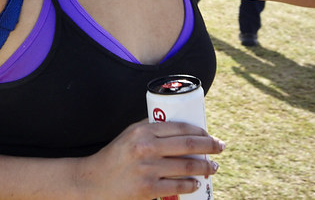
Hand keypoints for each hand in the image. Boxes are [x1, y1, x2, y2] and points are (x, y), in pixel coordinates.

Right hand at [74, 120, 222, 198]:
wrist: (94, 180)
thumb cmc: (115, 155)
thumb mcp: (130, 134)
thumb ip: (151, 128)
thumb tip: (180, 126)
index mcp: (143, 131)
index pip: (180, 128)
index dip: (200, 131)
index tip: (210, 135)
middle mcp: (147, 148)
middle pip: (188, 145)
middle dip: (210, 146)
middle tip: (220, 147)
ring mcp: (148, 169)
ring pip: (187, 167)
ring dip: (205, 167)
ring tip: (213, 167)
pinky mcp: (148, 189)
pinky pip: (178, 186)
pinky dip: (191, 185)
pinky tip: (197, 183)